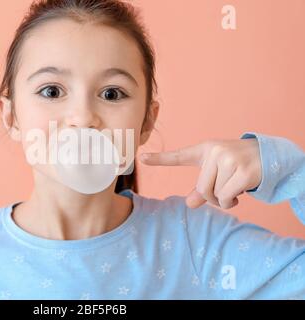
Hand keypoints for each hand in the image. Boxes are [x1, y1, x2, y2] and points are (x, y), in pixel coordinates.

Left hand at [139, 138, 261, 208]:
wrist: (269, 155)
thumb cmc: (237, 165)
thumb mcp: (217, 174)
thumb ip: (202, 189)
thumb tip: (190, 204)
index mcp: (204, 150)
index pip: (179, 156)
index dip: (159, 159)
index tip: (141, 157)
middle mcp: (215, 151)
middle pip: (201, 188)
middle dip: (212, 197)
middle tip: (224, 191)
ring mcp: (229, 159)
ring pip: (215, 194)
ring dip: (225, 199)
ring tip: (235, 187)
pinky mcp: (243, 170)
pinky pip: (227, 197)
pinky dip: (232, 200)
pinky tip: (242, 191)